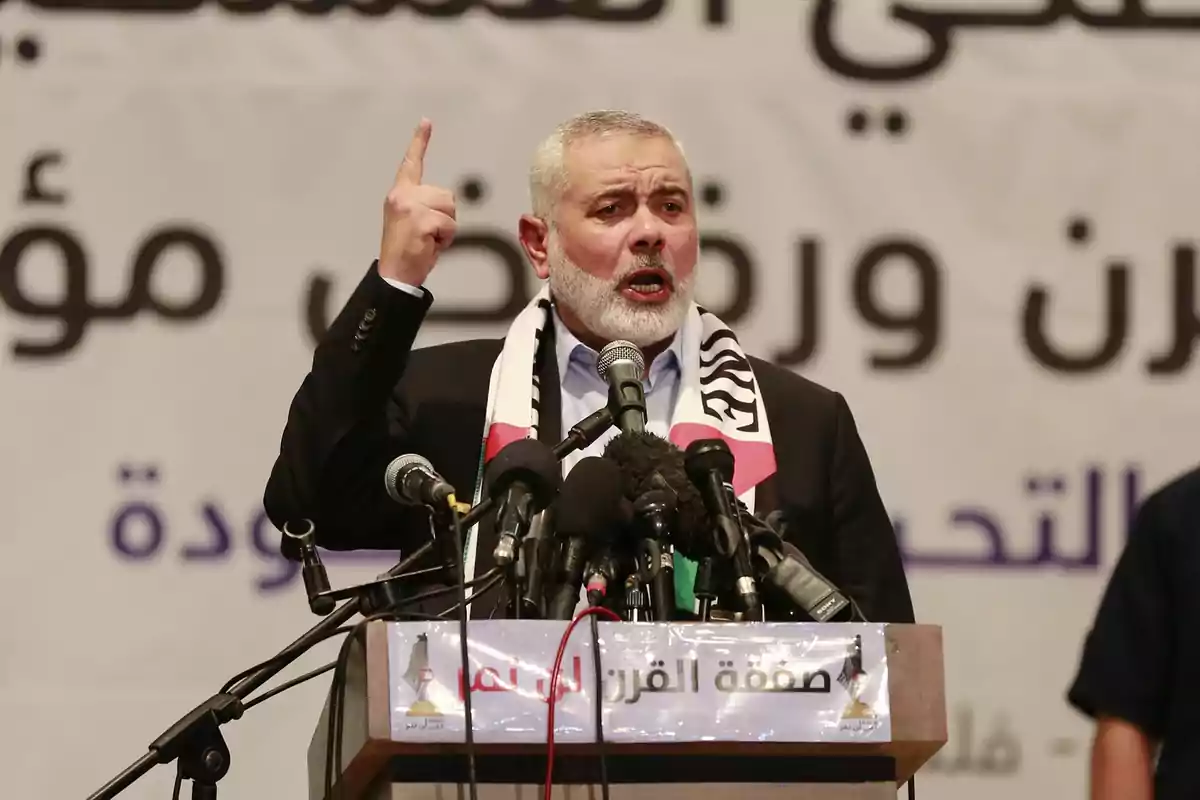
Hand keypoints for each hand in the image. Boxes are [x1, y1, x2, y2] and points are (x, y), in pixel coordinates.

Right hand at [378, 118, 456, 285]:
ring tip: (429, 239)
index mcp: (399, 194)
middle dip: (446, 215)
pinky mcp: (420, 219)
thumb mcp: (410, 220)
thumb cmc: (406, 250)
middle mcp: (403, 196)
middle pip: (445, 194)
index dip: (419, 142)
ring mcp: (411, 207)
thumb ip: (422, 204)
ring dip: (446, 227)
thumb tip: (442, 203)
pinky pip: (449, 225)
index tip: (426, 122)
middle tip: (429, 234)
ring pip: (450, 208)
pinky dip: (446, 238)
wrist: (394, 274)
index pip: (411, 164)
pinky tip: (430, 245)